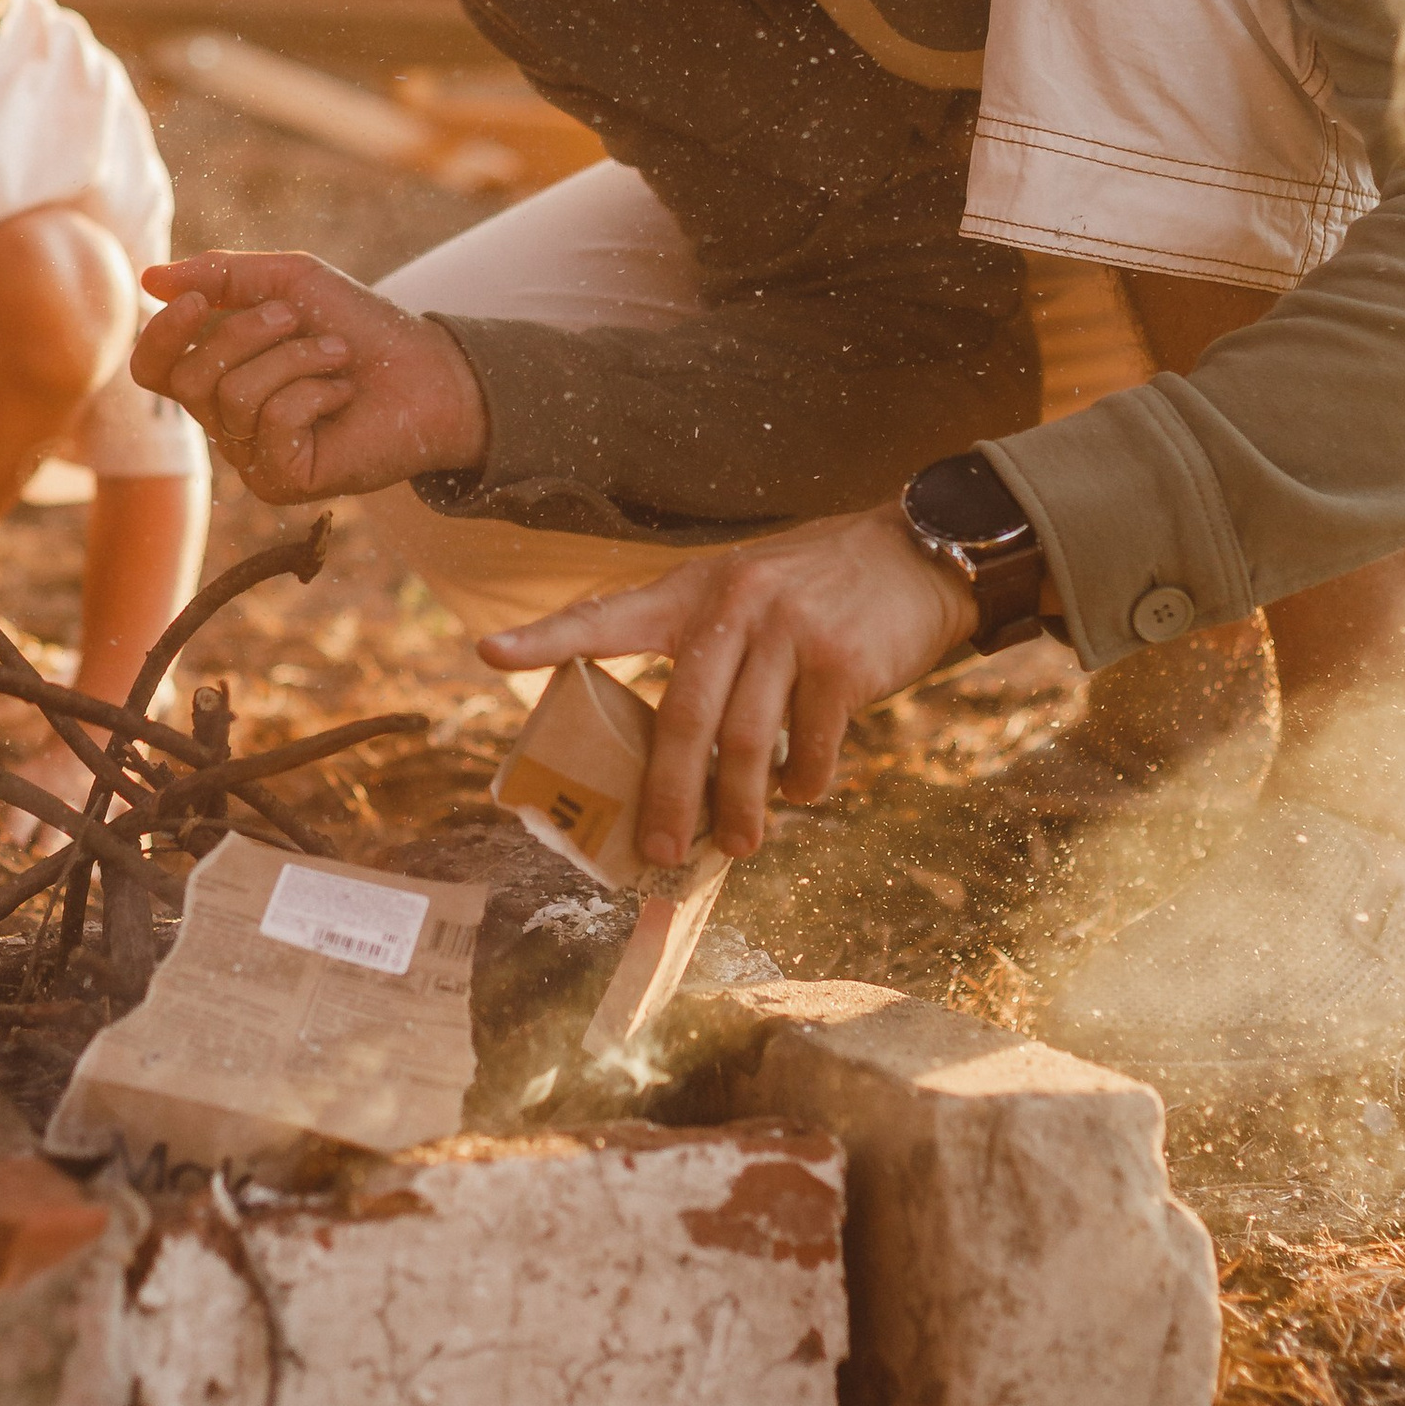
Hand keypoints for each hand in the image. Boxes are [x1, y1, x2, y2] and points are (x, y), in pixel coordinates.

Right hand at [134, 251, 488, 505]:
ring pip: (234, 397)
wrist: (428, 370)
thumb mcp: (288, 282)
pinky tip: (342, 393)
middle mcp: (224, 421)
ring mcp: (251, 456)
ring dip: (294, 359)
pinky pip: (272, 423)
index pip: (154, 367)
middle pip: (192, 377)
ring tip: (336, 356)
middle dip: (246, 333)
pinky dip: (314, 392)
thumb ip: (222, 276)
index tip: (199, 301)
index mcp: (216, 375)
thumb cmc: (358, 326)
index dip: (164, 334)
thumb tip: (148, 280)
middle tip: (295, 319)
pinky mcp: (282, 481)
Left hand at [480, 507, 974, 865]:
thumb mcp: (745, 588)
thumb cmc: (815, 590)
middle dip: (668, 794)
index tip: (488, 652)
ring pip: (748, 743)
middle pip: (683, 716)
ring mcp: (791, 632)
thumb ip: (703, 646)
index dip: (546, 636)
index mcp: (693, 589)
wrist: (917, 554)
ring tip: (737, 847)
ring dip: (740, 809)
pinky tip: (803, 793)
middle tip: (659, 851)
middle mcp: (735, 604)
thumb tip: (674, 755)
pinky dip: (805, 784)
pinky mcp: (844, 663)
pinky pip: (812, 747)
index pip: (607, 614)